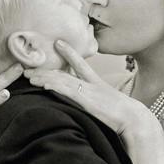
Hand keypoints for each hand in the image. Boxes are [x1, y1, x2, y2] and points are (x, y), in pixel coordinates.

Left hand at [25, 39, 157, 141]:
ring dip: (43, 78)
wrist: (135, 119)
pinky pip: (66, 90)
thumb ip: (102, 106)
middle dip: (45, 70)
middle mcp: (91, 84)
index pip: (81, 64)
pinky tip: (43, 84)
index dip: (69, 53)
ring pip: (61, 80)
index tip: (59, 43)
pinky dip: (54, 85)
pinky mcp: (86, 99)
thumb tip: (97, 109)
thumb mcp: (112, 108)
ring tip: (28, 76)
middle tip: (28, 68)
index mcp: (98, 84)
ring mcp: (88, 91)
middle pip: (64, 73)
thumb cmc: (127, 117)